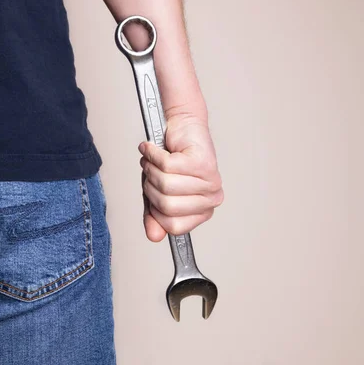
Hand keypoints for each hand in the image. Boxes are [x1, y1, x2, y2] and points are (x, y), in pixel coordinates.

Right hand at [138, 114, 223, 241]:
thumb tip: (154, 236)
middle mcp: (212, 198)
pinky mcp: (203, 162)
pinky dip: (154, 155)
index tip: (156, 194)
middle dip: (152, 187)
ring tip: (155, 161)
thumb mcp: (157, 194)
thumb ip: (155, 216)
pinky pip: (167, 165)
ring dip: (152, 169)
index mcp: (203, 211)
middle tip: (154, 173)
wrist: (180, 128)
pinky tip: (156, 150)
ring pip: (166, 184)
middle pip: (168, 206)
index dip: (156, 211)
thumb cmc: (171, 161)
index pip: (174, 227)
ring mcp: (210, 180)